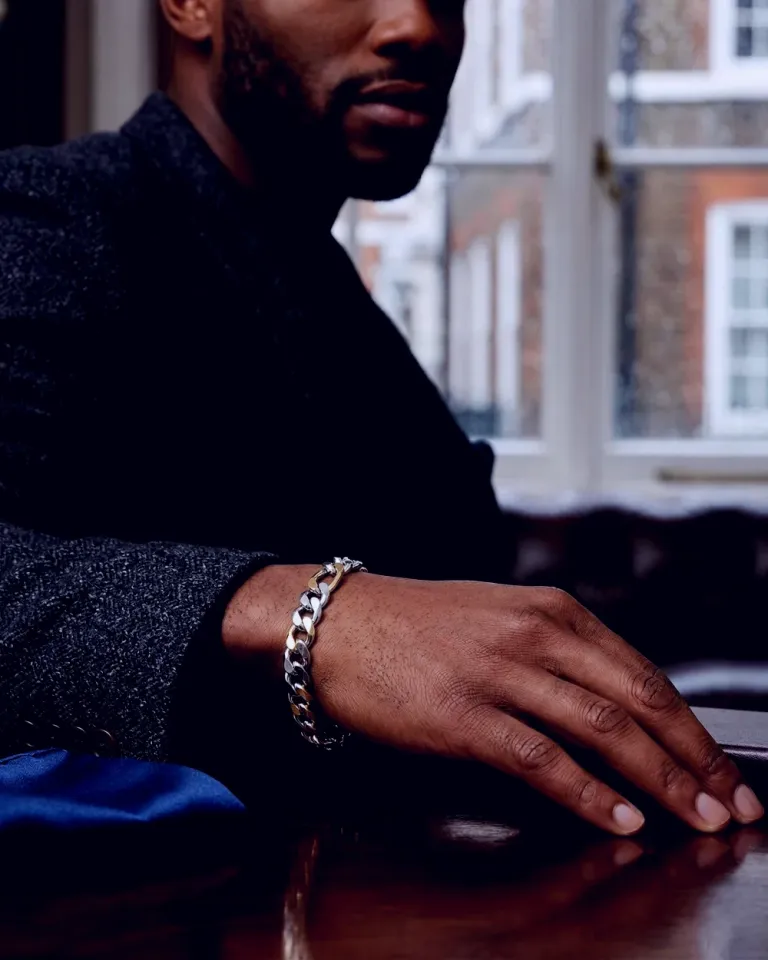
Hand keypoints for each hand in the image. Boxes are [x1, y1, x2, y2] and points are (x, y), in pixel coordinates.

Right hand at [225, 567, 764, 834]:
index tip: (722, 770)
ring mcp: (500, 673)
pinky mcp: (464, 714)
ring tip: (695, 819)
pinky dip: (589, 793)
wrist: (339, 623)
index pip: (644, 675)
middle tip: (730, 805)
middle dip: (694, 760)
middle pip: (638, 703)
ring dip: (658, 782)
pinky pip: (541, 758)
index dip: (692, 729)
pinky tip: (619, 818)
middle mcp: (536, 635)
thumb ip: (559, 654)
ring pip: (602, 730)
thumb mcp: (502, 617)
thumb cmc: (419, 624)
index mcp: (552, 611)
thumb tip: (615, 711)